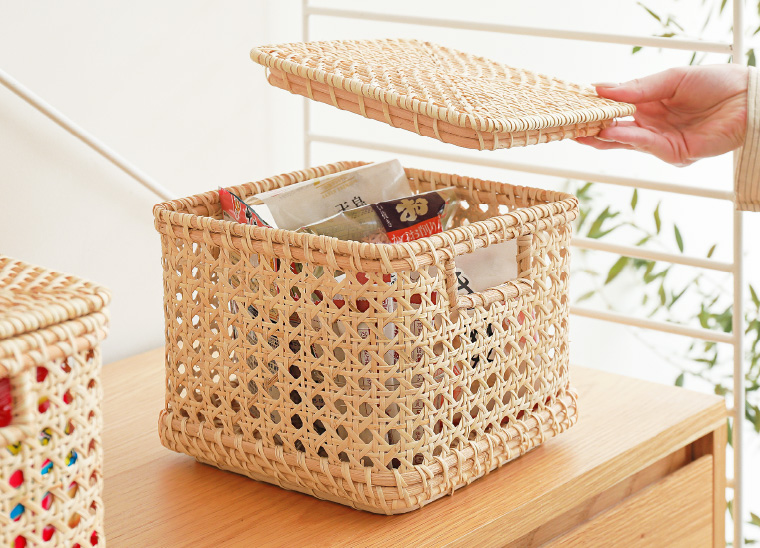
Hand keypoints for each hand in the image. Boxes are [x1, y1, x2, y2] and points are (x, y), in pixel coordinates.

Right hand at [576, 65, 748, 165]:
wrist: (749, 99)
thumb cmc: (716, 83)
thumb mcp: (671, 79)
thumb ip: (637, 88)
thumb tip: (603, 88)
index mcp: (649, 106)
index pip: (614, 110)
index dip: (595, 109)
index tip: (574, 105)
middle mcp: (651, 126)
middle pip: (613, 131)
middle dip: (590, 129)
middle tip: (568, 125)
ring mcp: (661, 142)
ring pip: (625, 141)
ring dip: (603, 135)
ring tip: (583, 129)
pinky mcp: (674, 154)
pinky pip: (645, 145)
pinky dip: (627, 138)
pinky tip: (611, 131)